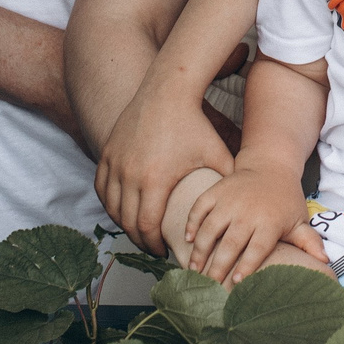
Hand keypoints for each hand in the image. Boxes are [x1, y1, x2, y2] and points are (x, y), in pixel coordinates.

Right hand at [95, 75, 237, 255]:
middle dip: (139, 239)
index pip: (147, 227)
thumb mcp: (216, 155)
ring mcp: (115, 163)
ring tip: (139, 230)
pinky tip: (122, 209)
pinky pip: (101, 188)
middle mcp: (129, 174)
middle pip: (127, 222)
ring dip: (123, 223)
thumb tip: (242, 209)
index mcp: (155, 180)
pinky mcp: (107, 152)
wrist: (168, 92)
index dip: (154, 245)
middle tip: (152, 247)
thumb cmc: (195, 125)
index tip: (164, 251)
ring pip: (111, 207)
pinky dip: (110, 203)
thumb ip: (227, 184)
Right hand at [181, 159, 324, 283]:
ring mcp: (229, 200)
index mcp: (269, 222)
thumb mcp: (299, 219)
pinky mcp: (216, 191)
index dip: (246, 266)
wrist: (270, 164)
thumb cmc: (285, 199)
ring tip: (193, 269)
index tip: (235, 282)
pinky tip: (186, 239)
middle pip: (230, 243)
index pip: (256, 249)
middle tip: (208, 286)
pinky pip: (200, 208)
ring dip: (200, 250)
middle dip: (218, 266)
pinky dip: (191, 222)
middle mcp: (248, 212)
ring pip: (210, 228)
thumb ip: (308, 242)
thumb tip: (326, 262)